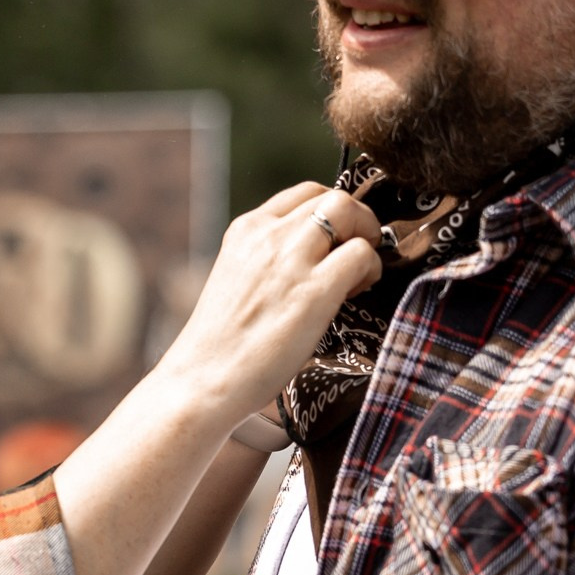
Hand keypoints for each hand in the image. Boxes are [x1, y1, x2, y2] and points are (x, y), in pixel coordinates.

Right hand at [158, 185, 382, 433]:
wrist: (204, 380)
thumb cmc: (223, 345)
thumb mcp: (238, 280)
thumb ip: (269, 260)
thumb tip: (312, 261)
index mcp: (246, 230)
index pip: (305, 194)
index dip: (331, 214)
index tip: (334, 244)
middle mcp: (267, 234)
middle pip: (333, 196)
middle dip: (356, 221)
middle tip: (355, 257)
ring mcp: (291, 259)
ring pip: (349, 211)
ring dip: (366, 239)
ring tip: (357, 276)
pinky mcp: (314, 290)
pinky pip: (362, 254)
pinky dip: (370, 269)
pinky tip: (355, 294)